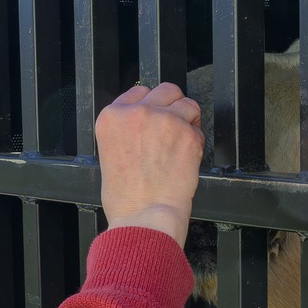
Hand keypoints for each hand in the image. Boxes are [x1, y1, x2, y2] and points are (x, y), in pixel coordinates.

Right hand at [95, 82, 203, 246]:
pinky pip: (198, 129)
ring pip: (187, 104)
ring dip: (187, 122)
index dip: (150, 106)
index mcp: (112, 116)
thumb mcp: (109, 154)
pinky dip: (195, 142)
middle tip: (171, 129)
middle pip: (166, 90)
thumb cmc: (126, 198)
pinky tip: (184, 159)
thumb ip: (126, 130)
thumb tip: (147, 124)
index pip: (138, 91)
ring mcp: (164, 120)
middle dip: (172, 106)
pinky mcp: (187, 133)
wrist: (144, 216)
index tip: (154, 119)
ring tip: (178, 146)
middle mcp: (137, 112)